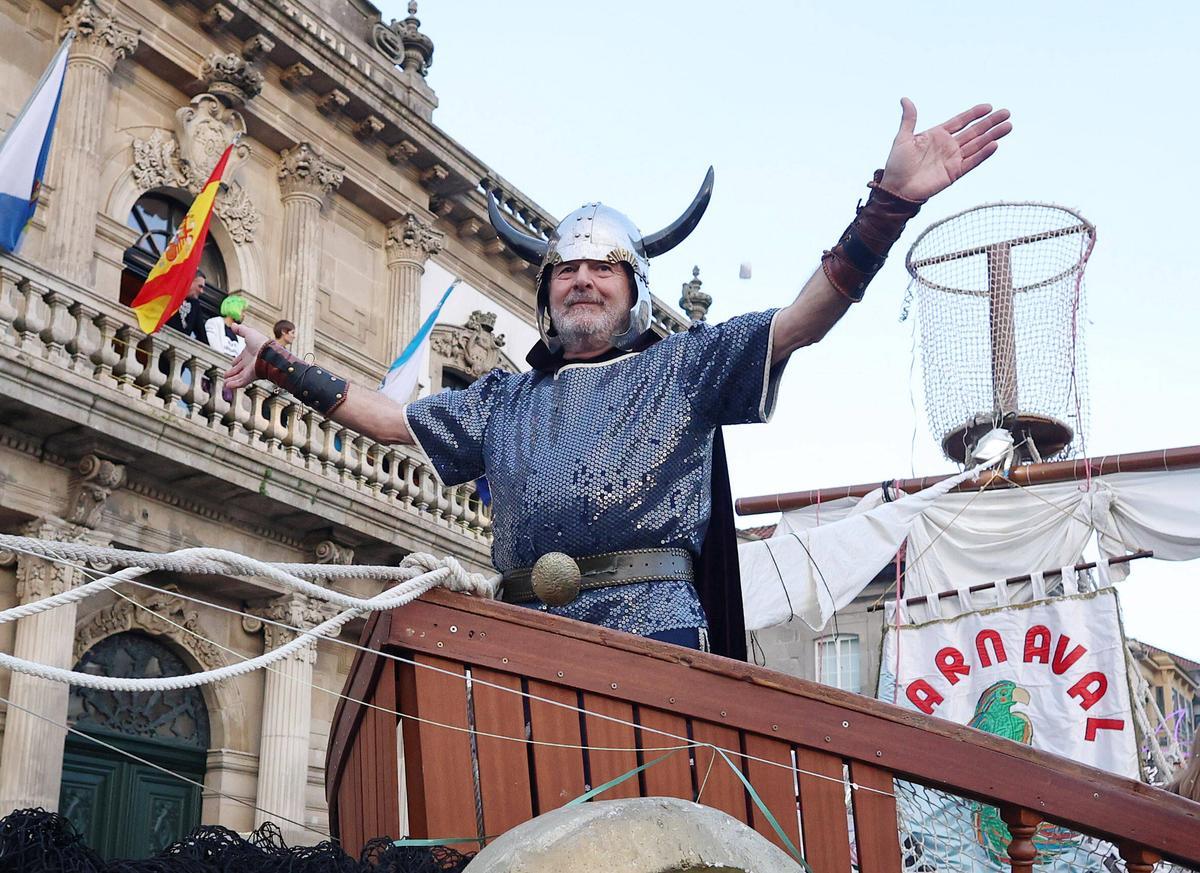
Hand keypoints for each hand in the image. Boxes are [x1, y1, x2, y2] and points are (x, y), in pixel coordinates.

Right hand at [224, 323, 268, 388]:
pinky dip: (234, 384)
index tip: (232, 364)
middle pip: (238, 370)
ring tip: (225, 383)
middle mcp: (249, 363)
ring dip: (231, 380)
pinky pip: (241, 382)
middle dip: (231, 373)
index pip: (240, 359)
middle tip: (225, 376)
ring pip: (238, 377)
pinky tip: (228, 386)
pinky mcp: (251, 376)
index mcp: (249, 354)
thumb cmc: (262, 342)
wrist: (269, 352)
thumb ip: (241, 330)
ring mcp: (250, 370)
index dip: (235, 362)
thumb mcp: (249, 333)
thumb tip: (233, 325)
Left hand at [880, 98, 1011, 201]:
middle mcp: (948, 146)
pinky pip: (972, 162)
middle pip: (974, 131)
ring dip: (992, 136)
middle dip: (990, 122)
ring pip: (977, 145)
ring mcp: (953, 159)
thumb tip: (905, 99)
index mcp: (937, 135)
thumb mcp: (903, 138)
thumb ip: (909, 119)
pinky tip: (994, 145)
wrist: (896, 189)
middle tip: (1006, 113)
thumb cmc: (897, 165)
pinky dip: (983, 154)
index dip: (974, 114)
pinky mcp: (954, 173)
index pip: (960, 121)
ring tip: (1008, 126)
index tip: (988, 107)